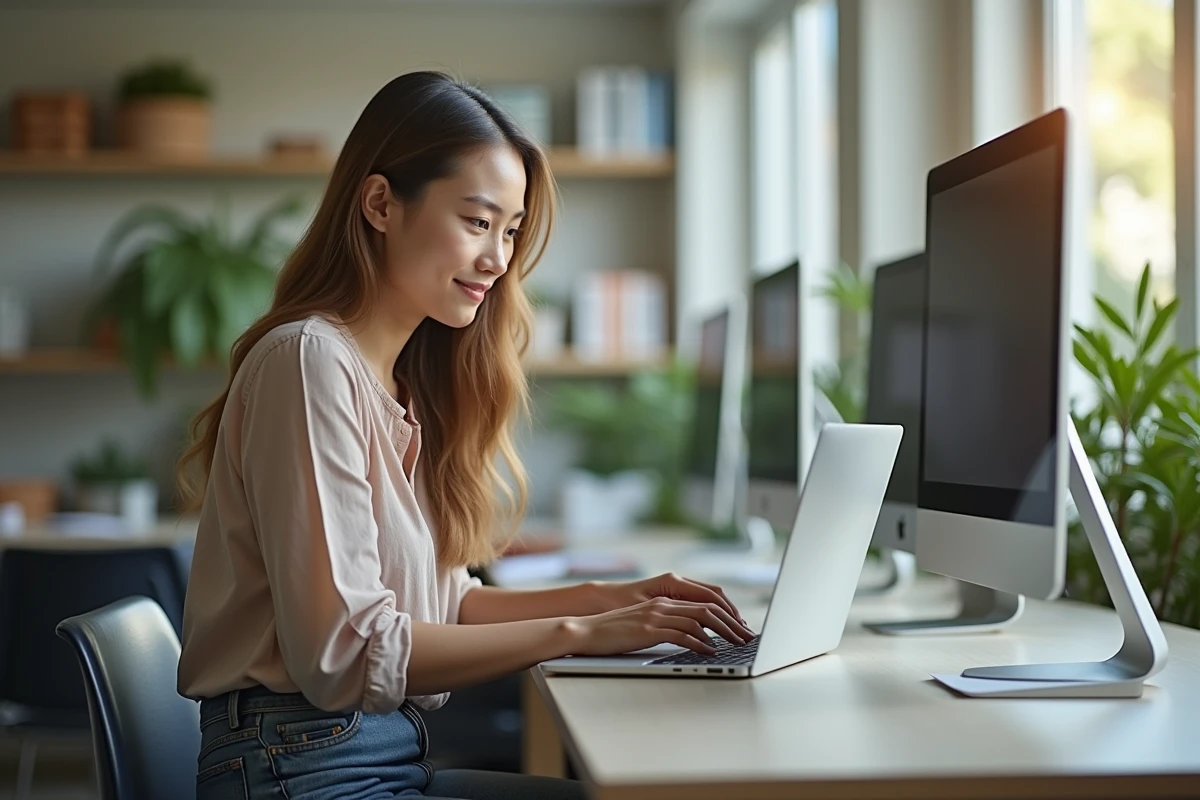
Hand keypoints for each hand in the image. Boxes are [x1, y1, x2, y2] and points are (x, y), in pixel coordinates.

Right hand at [567, 597, 754, 656]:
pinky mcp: (649, 630)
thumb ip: (666, 625)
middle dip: (731, 623)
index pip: (703, 601)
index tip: (740, 627)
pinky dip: (700, 643)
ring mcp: (655, 616)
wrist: (586, 631)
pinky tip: (710, 650)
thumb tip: (692, 637)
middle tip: (747, 637)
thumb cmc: (613, 632)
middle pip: (707, 609)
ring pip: (699, 620)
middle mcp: (662, 604)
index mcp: (663, 600)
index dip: (726, 614)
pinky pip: (682, 634)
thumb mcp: (644, 624)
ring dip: (722, 633)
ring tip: (736, 644)